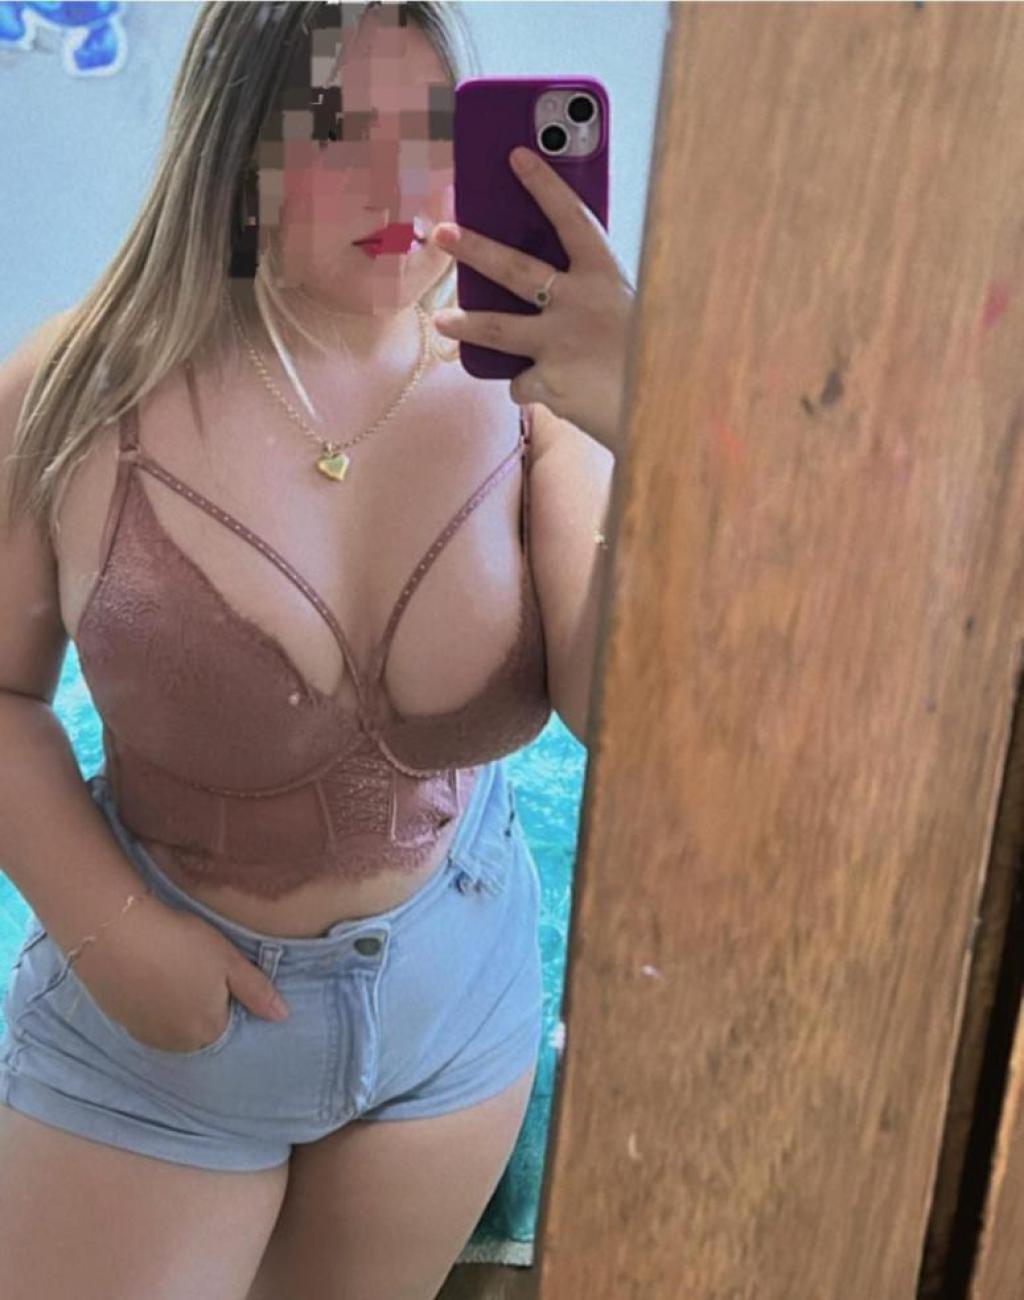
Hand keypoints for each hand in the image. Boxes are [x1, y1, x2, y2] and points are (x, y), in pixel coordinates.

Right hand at [70, 898, 287, 1052]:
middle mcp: (176, 1043)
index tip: (219, 968)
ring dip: (175, 1002)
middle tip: (194, 962)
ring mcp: (145, 1034)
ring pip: (172, 1023)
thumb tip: (282, 1016)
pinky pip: (146, 1017)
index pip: (230, 1023)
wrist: (115, 933)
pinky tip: (149, 971)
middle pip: (201, 1027)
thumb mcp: (229, 961)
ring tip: (171, 964)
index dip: (228, 994)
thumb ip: (257, 991)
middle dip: (203, 1001)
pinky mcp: (120, 1020)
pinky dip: (151, 999)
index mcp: (208, 1031)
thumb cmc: (180, 943)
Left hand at [429, 145, 635, 452]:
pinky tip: (556, 394)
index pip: (572, 218)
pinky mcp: (548, 382)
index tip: (516, 156)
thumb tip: (551, 301)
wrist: (670, 412)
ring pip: (498, 328)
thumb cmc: (656, 365)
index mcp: (607, 278)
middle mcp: (578, 303)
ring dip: (466, 322)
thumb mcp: (633, 317)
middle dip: (474, 247)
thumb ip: (596, 303)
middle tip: (443, 232)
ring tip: (441, 320)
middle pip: (513, 268)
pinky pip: (524, 383)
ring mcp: (559, 342)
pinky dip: (533, 388)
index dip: (543, 185)